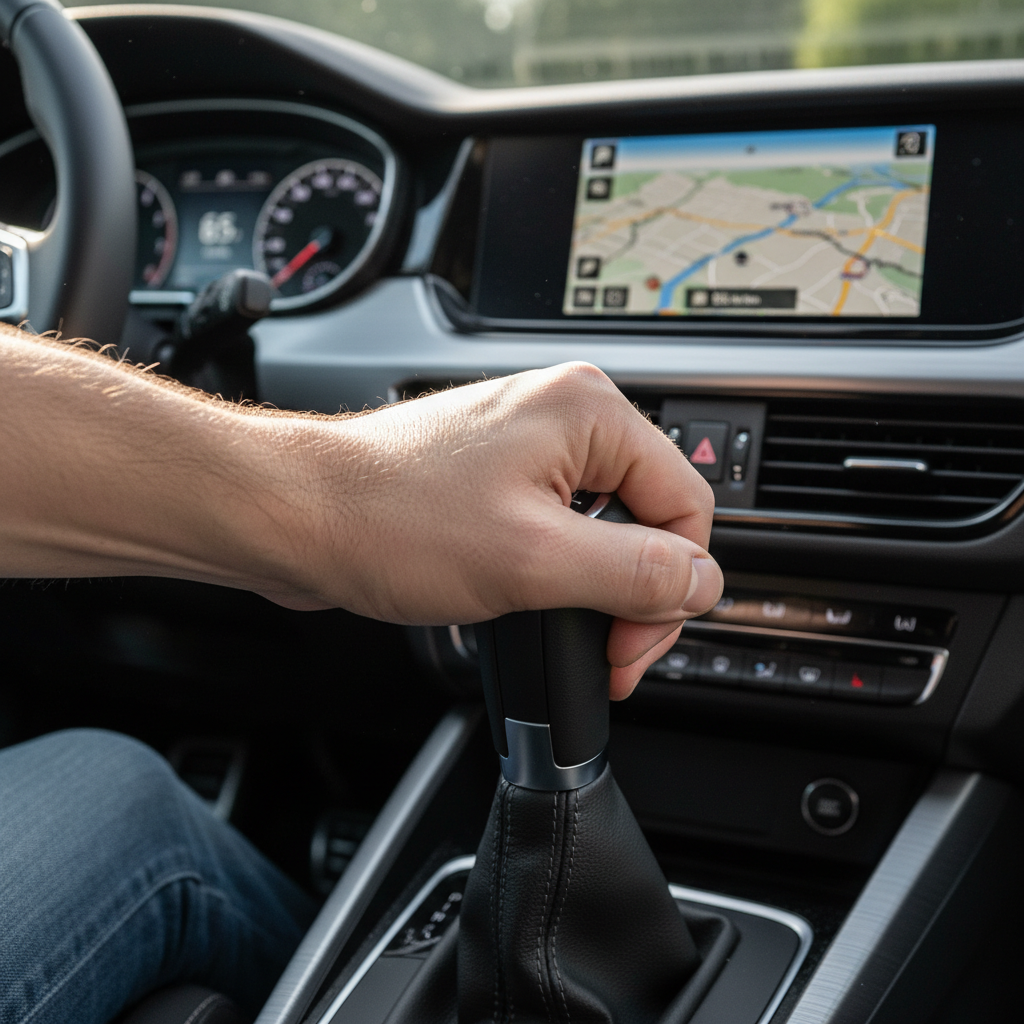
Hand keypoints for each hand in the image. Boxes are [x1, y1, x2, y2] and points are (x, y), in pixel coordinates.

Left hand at [0, 330, 720, 699]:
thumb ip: (636, 573)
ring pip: (605, 528)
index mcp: (589, 411)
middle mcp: (564, 416)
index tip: (632, 643)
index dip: (674, 585)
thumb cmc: (392, 519)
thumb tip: (702, 582)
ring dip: (596, 590)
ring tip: (562, 631)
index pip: (685, 503)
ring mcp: (527, 446)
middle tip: (606, 653)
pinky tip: (535, 606)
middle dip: (635, 593)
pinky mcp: (497, 477)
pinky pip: (559, 528)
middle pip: (649, 517)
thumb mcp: (537, 560)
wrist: (297, 517)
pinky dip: (560, 574)